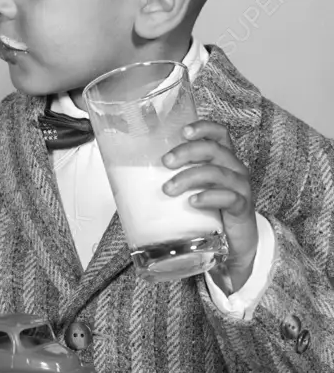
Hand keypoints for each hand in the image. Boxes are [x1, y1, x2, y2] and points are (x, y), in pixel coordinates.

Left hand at [162, 120, 258, 291]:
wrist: (234, 244)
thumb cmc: (208, 210)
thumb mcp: (192, 189)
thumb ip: (173, 178)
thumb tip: (130, 176)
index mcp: (222, 159)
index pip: (219, 134)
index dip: (204, 128)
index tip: (183, 131)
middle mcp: (234, 169)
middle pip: (214, 149)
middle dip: (187, 152)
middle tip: (166, 162)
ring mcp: (240, 187)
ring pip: (217, 173)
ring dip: (190, 177)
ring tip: (169, 189)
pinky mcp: (242, 208)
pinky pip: (229, 198)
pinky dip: (209, 197)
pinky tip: (193, 201)